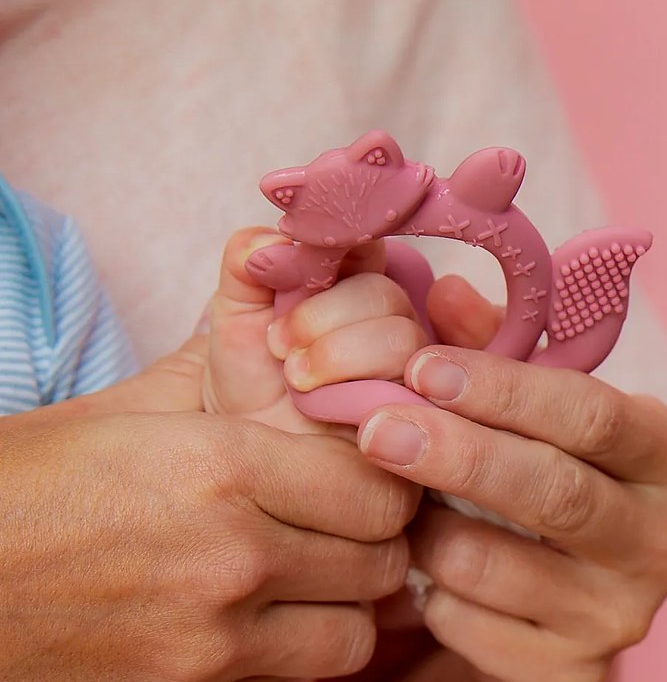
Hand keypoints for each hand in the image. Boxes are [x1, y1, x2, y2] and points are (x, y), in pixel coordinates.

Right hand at [0, 230, 423, 681]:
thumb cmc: (28, 484)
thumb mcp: (129, 408)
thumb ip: (228, 374)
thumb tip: (293, 328)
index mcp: (225, 467)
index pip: (382, 492)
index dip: (388, 486)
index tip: (370, 482)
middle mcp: (231, 561)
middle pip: (382, 563)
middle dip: (375, 544)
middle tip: (346, 533)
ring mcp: (209, 650)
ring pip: (353, 635)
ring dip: (341, 607)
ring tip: (304, 584)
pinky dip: (284, 658)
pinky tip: (246, 629)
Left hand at [202, 227, 426, 430]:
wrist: (251, 439)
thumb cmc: (251, 371)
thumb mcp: (236, 308)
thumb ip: (248, 262)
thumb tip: (274, 243)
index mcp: (355, 278)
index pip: (368, 244)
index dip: (331, 255)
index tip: (285, 278)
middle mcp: (390, 315)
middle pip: (384, 294)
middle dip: (321, 319)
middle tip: (279, 348)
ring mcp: (409, 362)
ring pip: (400, 339)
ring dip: (338, 356)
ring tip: (296, 381)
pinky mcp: (416, 409)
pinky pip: (413, 392)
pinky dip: (362, 392)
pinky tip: (329, 405)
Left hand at [352, 277, 666, 681]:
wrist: (554, 600)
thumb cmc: (541, 471)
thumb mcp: (528, 408)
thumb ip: (493, 347)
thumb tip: (442, 295)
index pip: (594, 414)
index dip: (504, 390)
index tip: (421, 368)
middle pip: (554, 491)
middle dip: (455, 453)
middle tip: (374, 427)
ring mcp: (624, 618)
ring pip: (495, 564)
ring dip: (423, 527)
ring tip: (388, 499)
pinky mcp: (569, 677)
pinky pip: (468, 626)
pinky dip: (426, 589)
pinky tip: (417, 565)